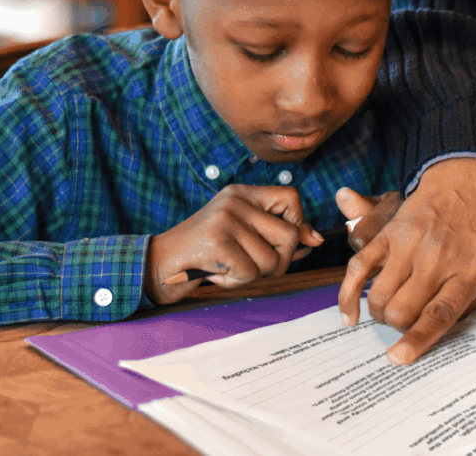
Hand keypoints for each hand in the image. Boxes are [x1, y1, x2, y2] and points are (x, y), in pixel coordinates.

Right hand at [144, 184, 321, 304]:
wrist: (158, 264)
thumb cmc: (207, 253)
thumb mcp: (244, 236)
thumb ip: (279, 234)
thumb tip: (317, 239)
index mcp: (243, 194)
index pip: (292, 198)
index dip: (298, 223)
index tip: (281, 242)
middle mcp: (236, 201)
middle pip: (289, 235)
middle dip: (279, 261)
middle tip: (253, 266)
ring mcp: (225, 219)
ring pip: (272, 259)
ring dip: (255, 274)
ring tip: (230, 267)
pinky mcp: (215, 242)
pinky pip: (250, 272)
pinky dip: (236, 281)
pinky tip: (217, 273)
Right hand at [337, 158, 475, 364]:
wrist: (470, 177)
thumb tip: (450, 328)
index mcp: (469, 270)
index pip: (439, 313)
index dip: (417, 339)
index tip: (398, 357)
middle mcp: (436, 259)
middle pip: (403, 310)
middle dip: (399, 327)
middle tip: (407, 321)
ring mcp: (409, 245)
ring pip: (379, 296)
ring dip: (380, 313)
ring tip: (391, 309)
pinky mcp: (388, 234)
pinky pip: (358, 267)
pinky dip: (348, 296)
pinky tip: (350, 314)